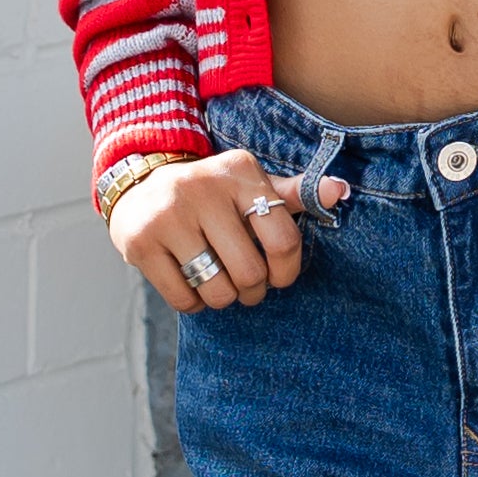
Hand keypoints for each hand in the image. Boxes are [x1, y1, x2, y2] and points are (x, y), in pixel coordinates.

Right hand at [108, 148, 346, 311]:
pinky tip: (192, 284)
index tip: (279, 276)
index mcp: (240, 173)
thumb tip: (339, 191)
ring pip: (217, 290)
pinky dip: (194, 303)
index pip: (283, 238)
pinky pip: (183, 299)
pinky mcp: (141, 242)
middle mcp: (203, 189)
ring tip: (220, 284)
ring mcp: (168, 216)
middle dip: (254, 290)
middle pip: (250, 271)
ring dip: (224, 298)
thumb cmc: (210, 192)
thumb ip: (293, 193)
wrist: (138, 181)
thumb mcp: (249, 184)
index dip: (287, 271)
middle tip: (248, 285)